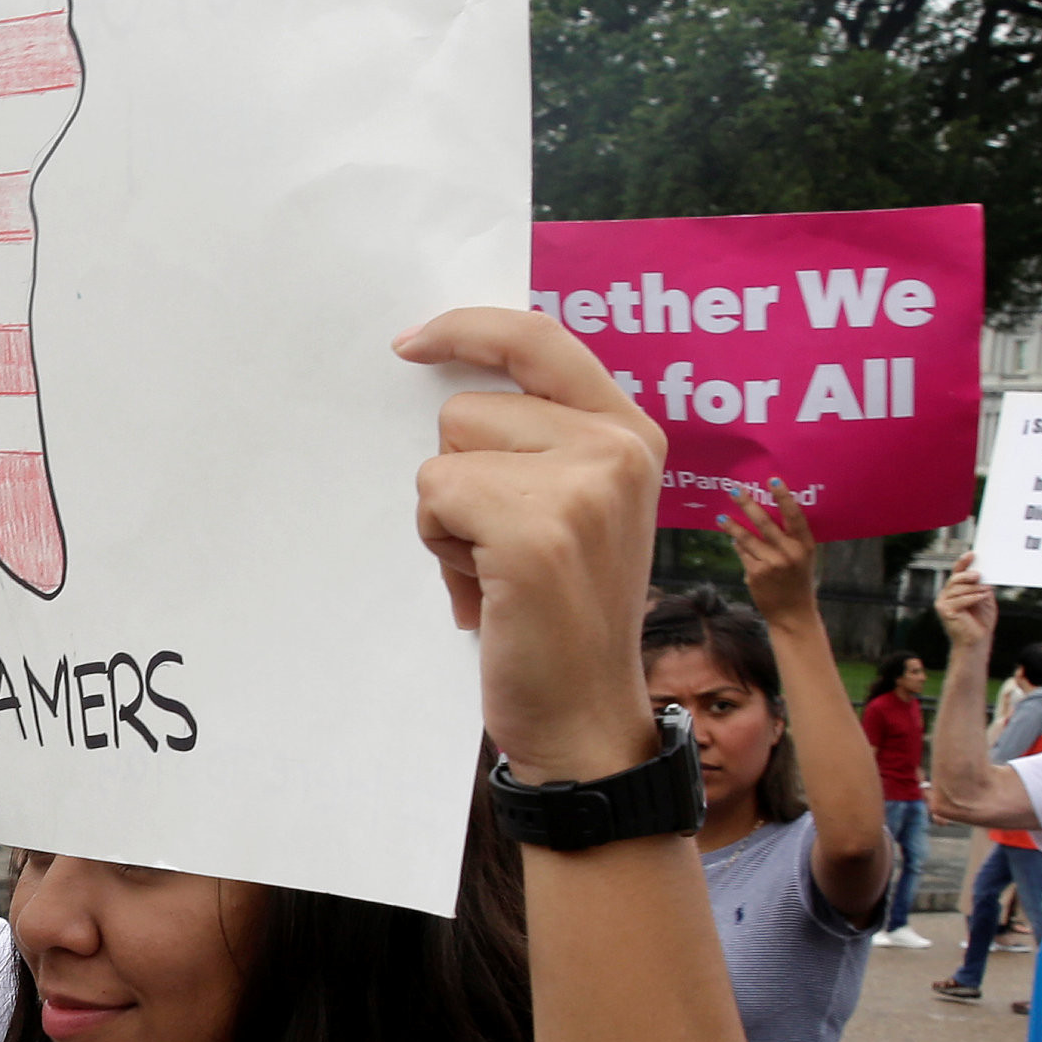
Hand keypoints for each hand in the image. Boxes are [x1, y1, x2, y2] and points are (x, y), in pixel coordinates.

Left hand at [398, 307, 667, 785]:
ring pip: (445, 454)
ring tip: (497, 569)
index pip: (540, 338)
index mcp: (629, 431)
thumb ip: (538, 444)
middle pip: (467, 408)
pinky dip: (442, 546)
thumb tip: (441, 379)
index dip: (469, 329)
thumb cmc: (558, 614)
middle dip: (459, 476)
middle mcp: (617, 445)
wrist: (584, 713)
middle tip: (499, 547)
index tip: (411, 342)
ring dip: (448, 516)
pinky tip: (487, 590)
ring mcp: (585, 482)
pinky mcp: (540, 527)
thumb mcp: (572, 508)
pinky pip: (436, 495)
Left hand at [722, 482, 820, 621]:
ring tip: (721, 517)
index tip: (772, 480)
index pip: (795, 516)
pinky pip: (743, 554)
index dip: (784, 497)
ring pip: (746, 538)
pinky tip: (734, 540)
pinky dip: (738, 546)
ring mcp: (771, 564)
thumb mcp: (802, 558)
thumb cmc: (797, 580)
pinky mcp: (755, 574)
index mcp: (805, 545)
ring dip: (732, 526)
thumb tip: (763, 515)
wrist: (792, 613)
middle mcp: (789, 553)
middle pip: (764, 523)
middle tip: (733, 490)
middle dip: (747, 504)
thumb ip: (788, 539)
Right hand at [936, 552, 997, 651]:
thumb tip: (983, 575)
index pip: (957, 573)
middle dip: (968, 575)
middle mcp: (946, 596)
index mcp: (954, 591)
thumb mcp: (984, 599)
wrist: (976, 641)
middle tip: (979, 575)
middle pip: (955, 579)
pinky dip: (972, 598)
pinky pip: (959, 600)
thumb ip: (981, 587)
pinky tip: (982, 597)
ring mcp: (943, 604)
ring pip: (958, 588)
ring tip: (986, 590)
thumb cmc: (980, 622)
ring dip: (974, 588)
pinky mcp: (945, 611)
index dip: (963, 563)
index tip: (972, 554)